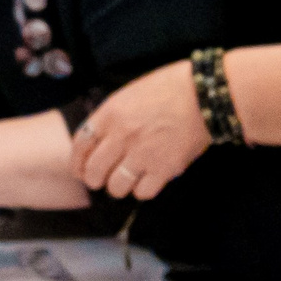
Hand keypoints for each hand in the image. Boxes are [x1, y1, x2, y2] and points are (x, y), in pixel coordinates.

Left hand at [70, 61, 206, 200]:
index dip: (77, 163)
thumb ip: (111, 117)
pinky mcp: (164, 168)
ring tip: (127, 180)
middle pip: (94, 172)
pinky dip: (143, 189)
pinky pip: (142, 192)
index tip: (79, 170)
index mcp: (110, 114)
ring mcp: (142, 154)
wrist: (203, 94)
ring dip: (119, 186)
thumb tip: (99, 139)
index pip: (80, 146)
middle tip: (102, 179)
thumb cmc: (169, 88)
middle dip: (95, 179)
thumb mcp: (129, 94)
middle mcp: (121, 136)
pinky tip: (148, 179)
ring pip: (116, 187)